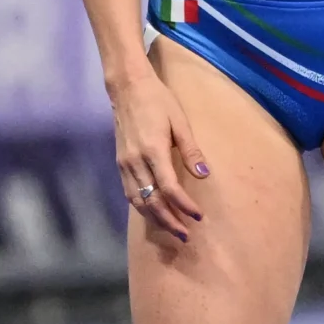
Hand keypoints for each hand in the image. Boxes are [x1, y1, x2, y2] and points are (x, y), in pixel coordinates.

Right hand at [111, 66, 206, 241]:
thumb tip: (203, 175)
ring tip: (172, 229)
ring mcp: (125, 164)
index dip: (184, 206)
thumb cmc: (159, 102)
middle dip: (169, 221)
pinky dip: (141, 207)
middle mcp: (135, 161)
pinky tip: (153, 212)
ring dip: (155, 218)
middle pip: (151, 201)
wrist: (128, 88)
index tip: (198, 216)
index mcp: (153, 151)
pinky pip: (130, 192)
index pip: (169, 188)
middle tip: (186, 235)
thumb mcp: (180, 123)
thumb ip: (191, 151)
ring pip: (137, 201)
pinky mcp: (120, 163)